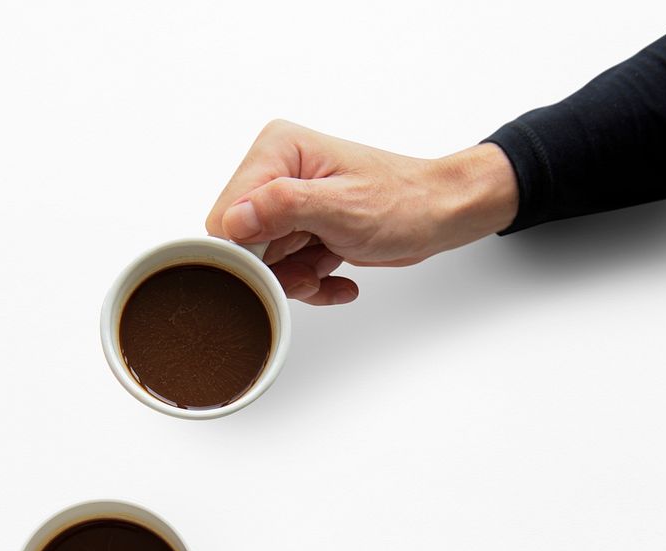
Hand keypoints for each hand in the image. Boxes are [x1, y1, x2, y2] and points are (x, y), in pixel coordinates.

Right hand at [206, 119, 518, 303]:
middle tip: (313, 270)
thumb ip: (283, 209)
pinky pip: (284, 269)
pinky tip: (337, 278)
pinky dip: (310, 283)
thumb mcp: (342, 207)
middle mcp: (274, 172)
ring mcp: (285, 202)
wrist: (439, 214)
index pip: (226, 215)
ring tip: (330, 268)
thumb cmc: (404, 202)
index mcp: (277, 151)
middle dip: (277, 270)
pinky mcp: (297, 227)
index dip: (248, 252)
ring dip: (297, 279)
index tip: (279, 267)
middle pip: (242, 243)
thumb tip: (234, 220)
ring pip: (263, 263)